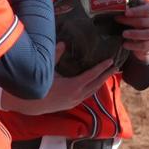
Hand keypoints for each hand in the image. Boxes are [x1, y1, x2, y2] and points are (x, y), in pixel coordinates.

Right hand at [0, 44, 116, 114]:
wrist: (32, 105)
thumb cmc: (39, 86)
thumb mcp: (48, 70)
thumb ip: (57, 56)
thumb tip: (63, 43)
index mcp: (74, 86)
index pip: (92, 75)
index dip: (102, 67)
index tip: (110, 61)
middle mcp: (78, 95)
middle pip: (96, 84)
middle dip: (106, 75)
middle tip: (115, 67)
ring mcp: (75, 101)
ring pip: (92, 91)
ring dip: (100, 82)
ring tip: (107, 74)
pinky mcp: (72, 104)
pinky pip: (87, 95)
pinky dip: (92, 88)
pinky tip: (93, 84)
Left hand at [117, 0, 148, 63]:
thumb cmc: (139, 18)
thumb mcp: (137, 9)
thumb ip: (131, 5)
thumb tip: (118, 2)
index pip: (147, 10)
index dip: (136, 11)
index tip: (126, 12)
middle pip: (143, 22)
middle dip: (129, 21)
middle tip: (117, 20)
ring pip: (146, 34)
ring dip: (134, 34)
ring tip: (123, 34)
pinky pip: (144, 45)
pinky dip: (134, 45)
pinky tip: (125, 44)